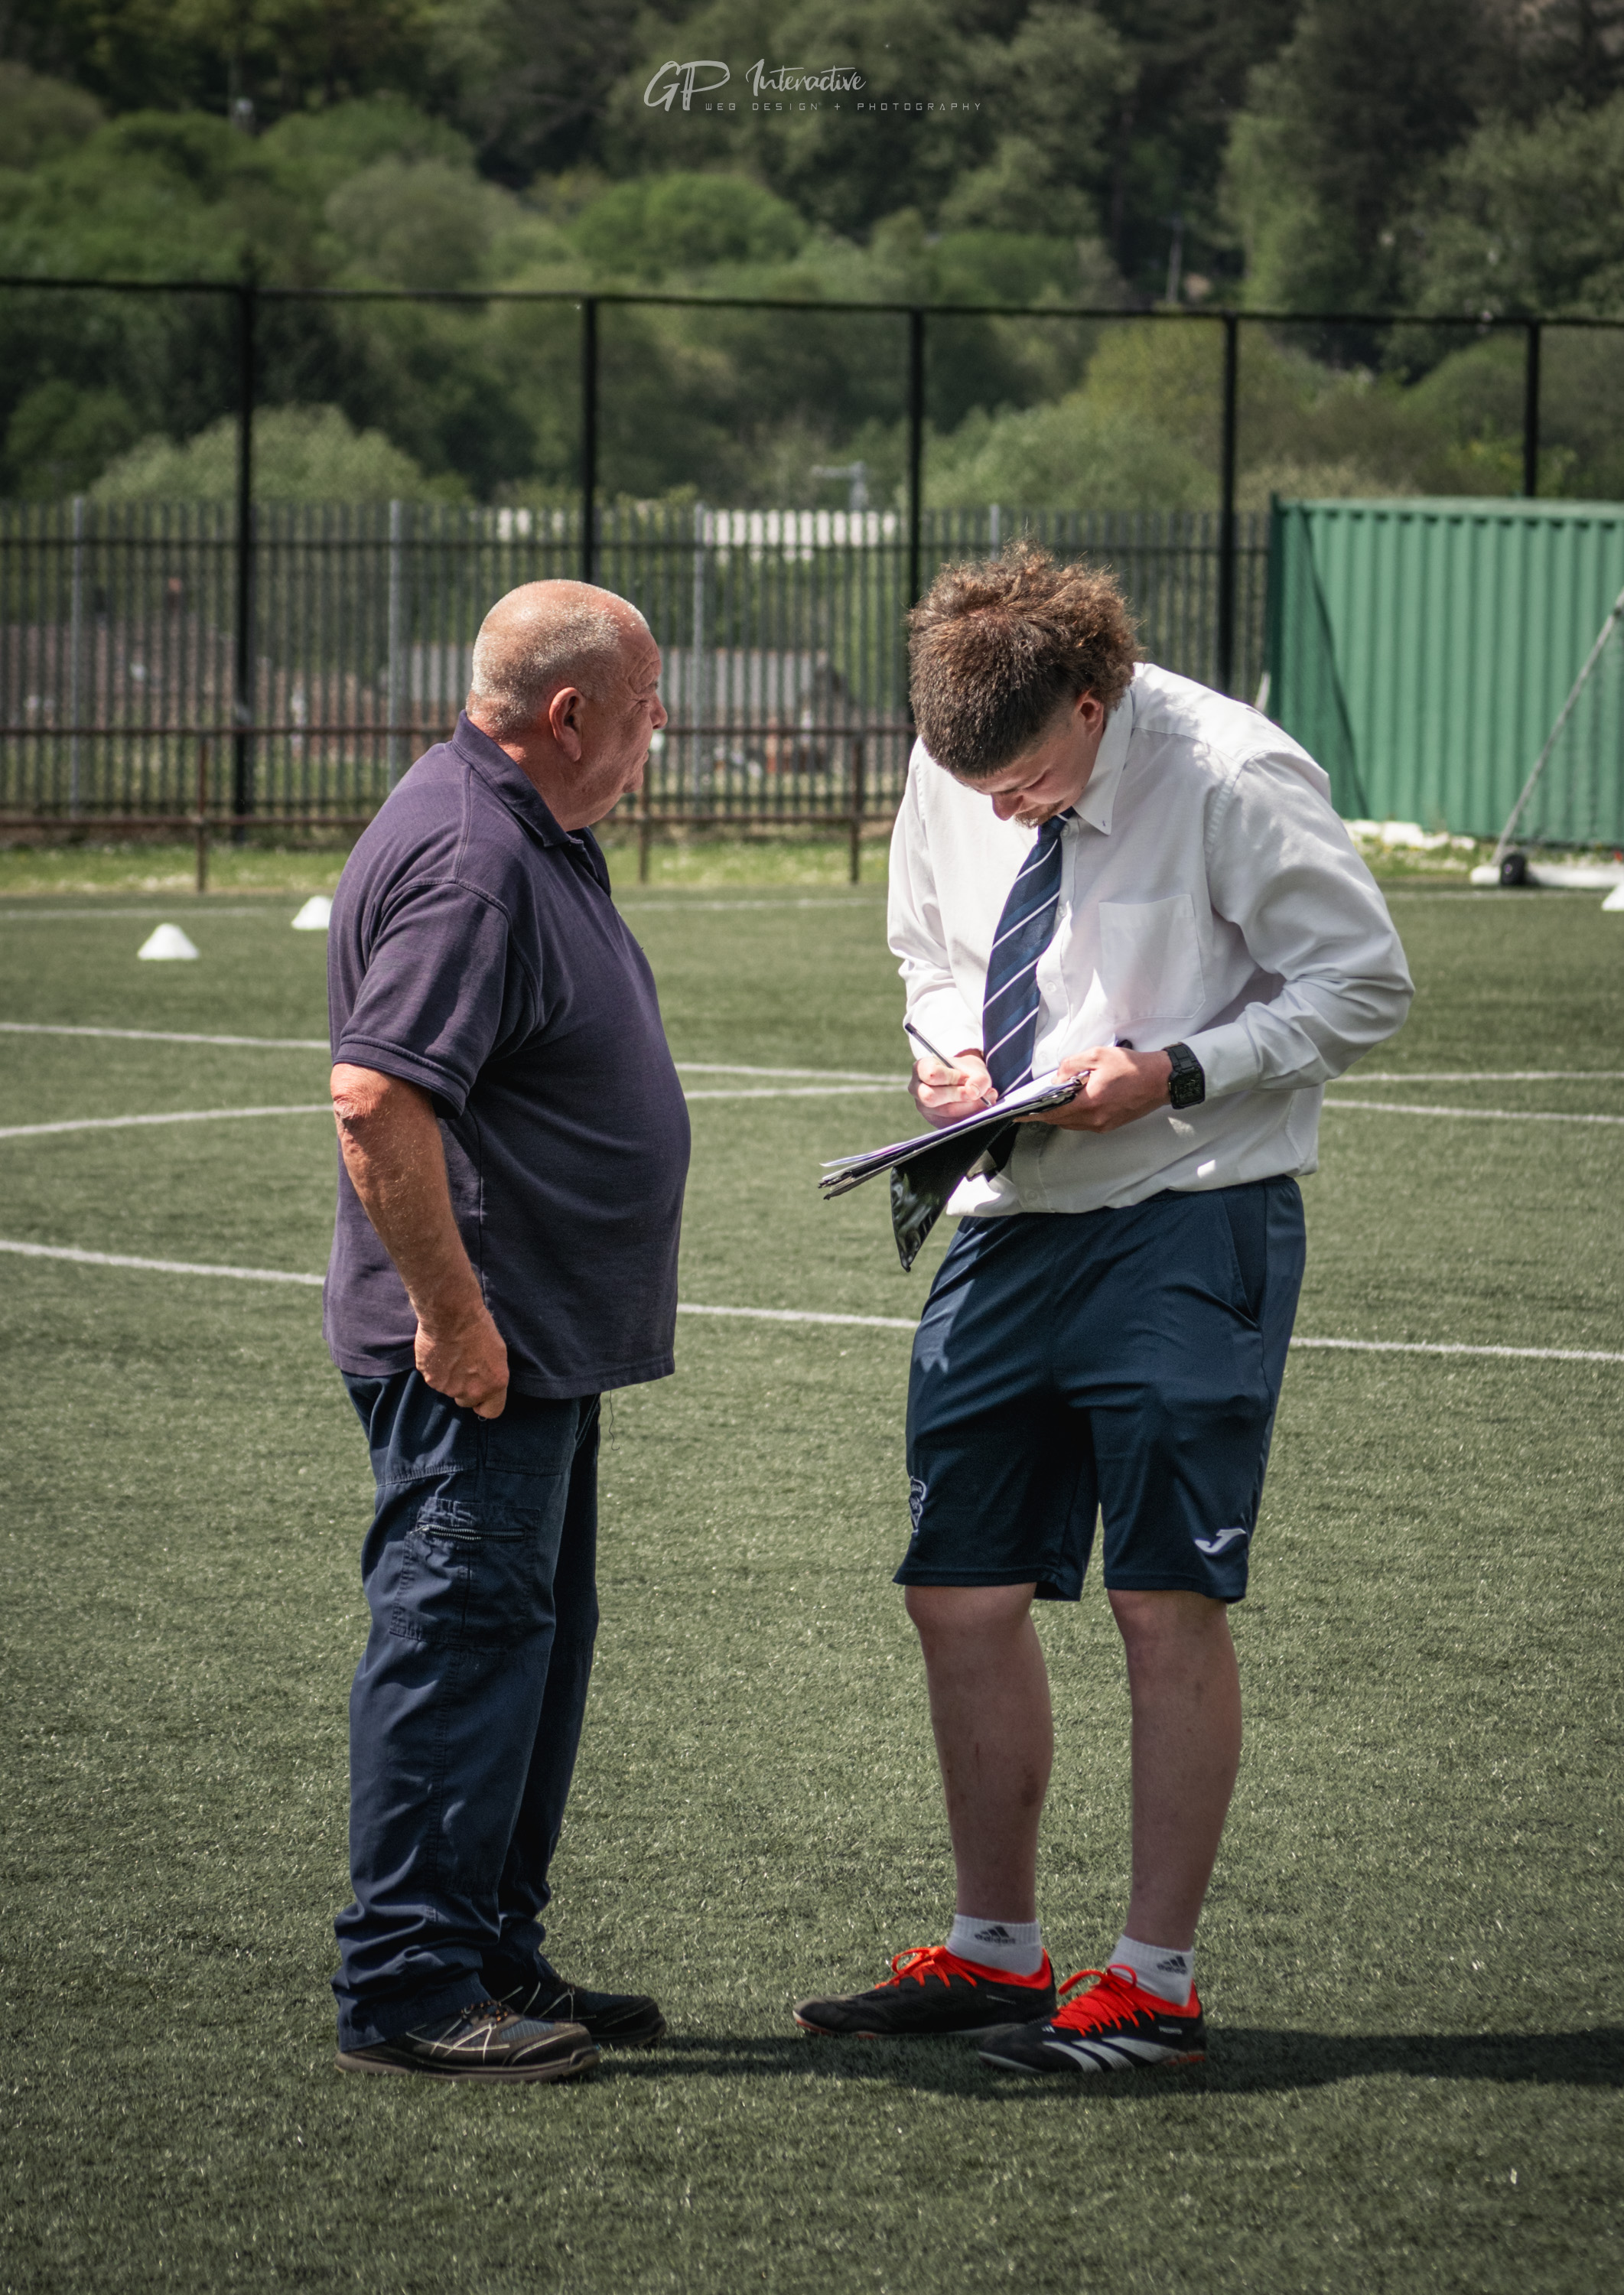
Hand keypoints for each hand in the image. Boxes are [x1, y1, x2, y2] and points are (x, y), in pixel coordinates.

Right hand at [415, 1301, 509, 1417]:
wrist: (451, 1315)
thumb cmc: (479, 1327)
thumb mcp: (497, 1352)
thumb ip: (491, 1375)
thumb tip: (486, 1381)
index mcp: (494, 1384)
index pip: (491, 1411)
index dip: (486, 1404)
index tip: (482, 1396)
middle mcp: (472, 1391)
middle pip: (467, 1402)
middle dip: (465, 1390)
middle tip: (464, 1368)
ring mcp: (449, 1387)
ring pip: (449, 1390)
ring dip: (450, 1378)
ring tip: (452, 1354)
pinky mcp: (430, 1379)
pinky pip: (434, 1379)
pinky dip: (436, 1370)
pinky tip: (440, 1352)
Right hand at [910, 1050, 996, 1128]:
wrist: (966, 1082)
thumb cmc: (966, 1072)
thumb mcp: (975, 1070)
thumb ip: (978, 1079)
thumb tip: (973, 1092)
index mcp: (921, 1068)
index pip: (931, 1074)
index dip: (952, 1077)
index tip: (966, 1077)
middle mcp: (917, 1088)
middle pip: (932, 1096)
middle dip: (958, 1095)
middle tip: (977, 1093)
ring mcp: (923, 1107)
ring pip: (945, 1112)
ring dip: (970, 1107)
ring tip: (986, 1099)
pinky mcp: (934, 1121)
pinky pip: (952, 1123)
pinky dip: (970, 1116)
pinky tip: (981, 1109)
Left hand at [1019, 1045, 1174, 1133]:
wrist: (1161, 1080)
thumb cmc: (1133, 1067)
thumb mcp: (1098, 1055)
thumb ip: (1072, 1065)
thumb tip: (1057, 1077)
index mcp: (1089, 1103)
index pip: (1053, 1113)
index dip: (1034, 1114)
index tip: (1019, 1115)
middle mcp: (1094, 1119)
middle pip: (1061, 1121)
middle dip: (1047, 1112)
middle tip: (1035, 1103)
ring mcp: (1103, 1124)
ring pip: (1072, 1124)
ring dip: (1062, 1114)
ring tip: (1056, 1100)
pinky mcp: (1111, 1125)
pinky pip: (1085, 1124)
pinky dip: (1076, 1115)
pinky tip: (1076, 1101)